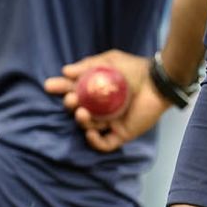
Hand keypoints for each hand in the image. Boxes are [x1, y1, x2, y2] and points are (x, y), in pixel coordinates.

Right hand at [44, 50, 172, 152]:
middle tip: (71, 99)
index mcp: (96, 90)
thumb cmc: (135, 69)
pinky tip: (90, 132)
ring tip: (81, 111)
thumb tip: (65, 71)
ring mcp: (110, 122)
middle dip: (70, 105)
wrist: (157, 81)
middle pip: (78, 110)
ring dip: (81, 121)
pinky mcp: (121, 134)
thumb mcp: (109, 61)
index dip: (61, 89)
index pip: (74, 91)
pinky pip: (104, 144)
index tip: (49, 85)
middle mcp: (101, 108)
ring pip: (88, 127)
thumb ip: (88, 65)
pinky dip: (94, 141)